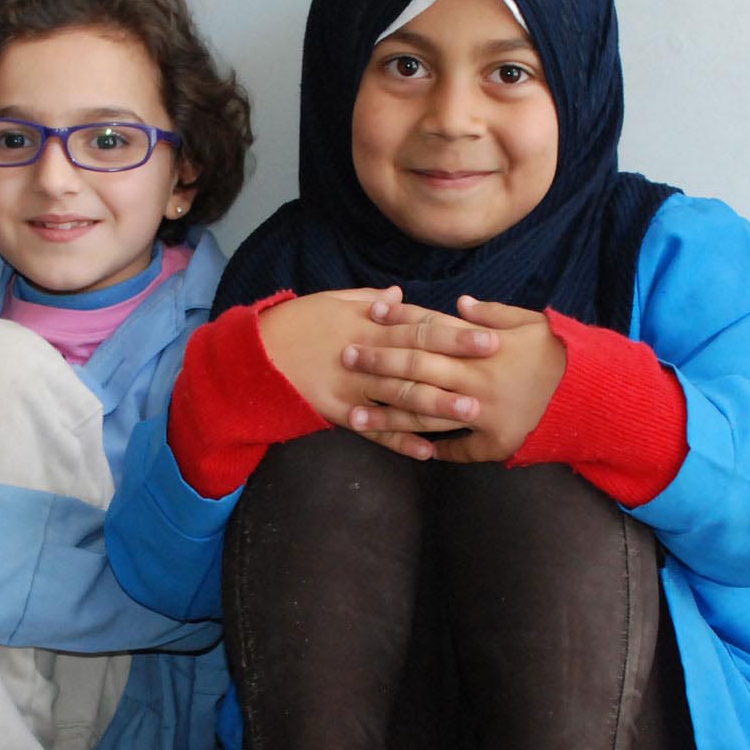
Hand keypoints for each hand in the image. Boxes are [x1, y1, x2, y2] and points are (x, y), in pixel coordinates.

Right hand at [260, 289, 496, 459]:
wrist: (255, 356)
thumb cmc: (297, 323)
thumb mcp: (331, 303)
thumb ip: (369, 302)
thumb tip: (400, 296)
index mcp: (367, 324)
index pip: (419, 327)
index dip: (455, 332)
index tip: (487, 336)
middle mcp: (365, 355)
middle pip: (417, 360)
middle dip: (457, 365)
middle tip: (493, 371)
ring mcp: (352, 387)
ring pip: (400, 397)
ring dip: (437, 406)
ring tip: (470, 413)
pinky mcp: (339, 413)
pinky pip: (375, 431)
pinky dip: (401, 442)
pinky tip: (428, 452)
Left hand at [343, 296, 564, 462]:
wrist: (596, 396)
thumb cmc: (562, 355)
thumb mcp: (533, 324)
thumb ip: (494, 313)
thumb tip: (458, 303)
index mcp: (485, 346)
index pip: (433, 328)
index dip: (400, 319)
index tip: (370, 313)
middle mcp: (478, 379)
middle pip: (417, 368)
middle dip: (379, 362)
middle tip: (346, 357)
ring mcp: (484, 413)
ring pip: (425, 414)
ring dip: (387, 414)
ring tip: (354, 415)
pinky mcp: (495, 442)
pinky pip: (458, 449)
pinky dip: (434, 450)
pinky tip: (407, 449)